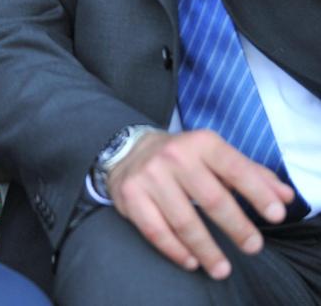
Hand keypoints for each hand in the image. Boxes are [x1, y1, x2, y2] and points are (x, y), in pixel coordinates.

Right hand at [107, 129, 293, 279]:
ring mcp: (149, 176)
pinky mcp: (131, 195)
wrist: (127, 149)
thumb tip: (285, 196)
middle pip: (211, 198)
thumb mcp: (215, 155)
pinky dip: (175, 250)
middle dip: (236, 227)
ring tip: (223, 269)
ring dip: (207, 249)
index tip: (276, 216)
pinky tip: (191, 261)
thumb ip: (251, 174)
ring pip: (184, 221)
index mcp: (200, 143)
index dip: (257, 192)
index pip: (234, 168)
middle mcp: (173, 156)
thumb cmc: (183, 157)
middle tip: (253, 247)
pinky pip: (156, 230)